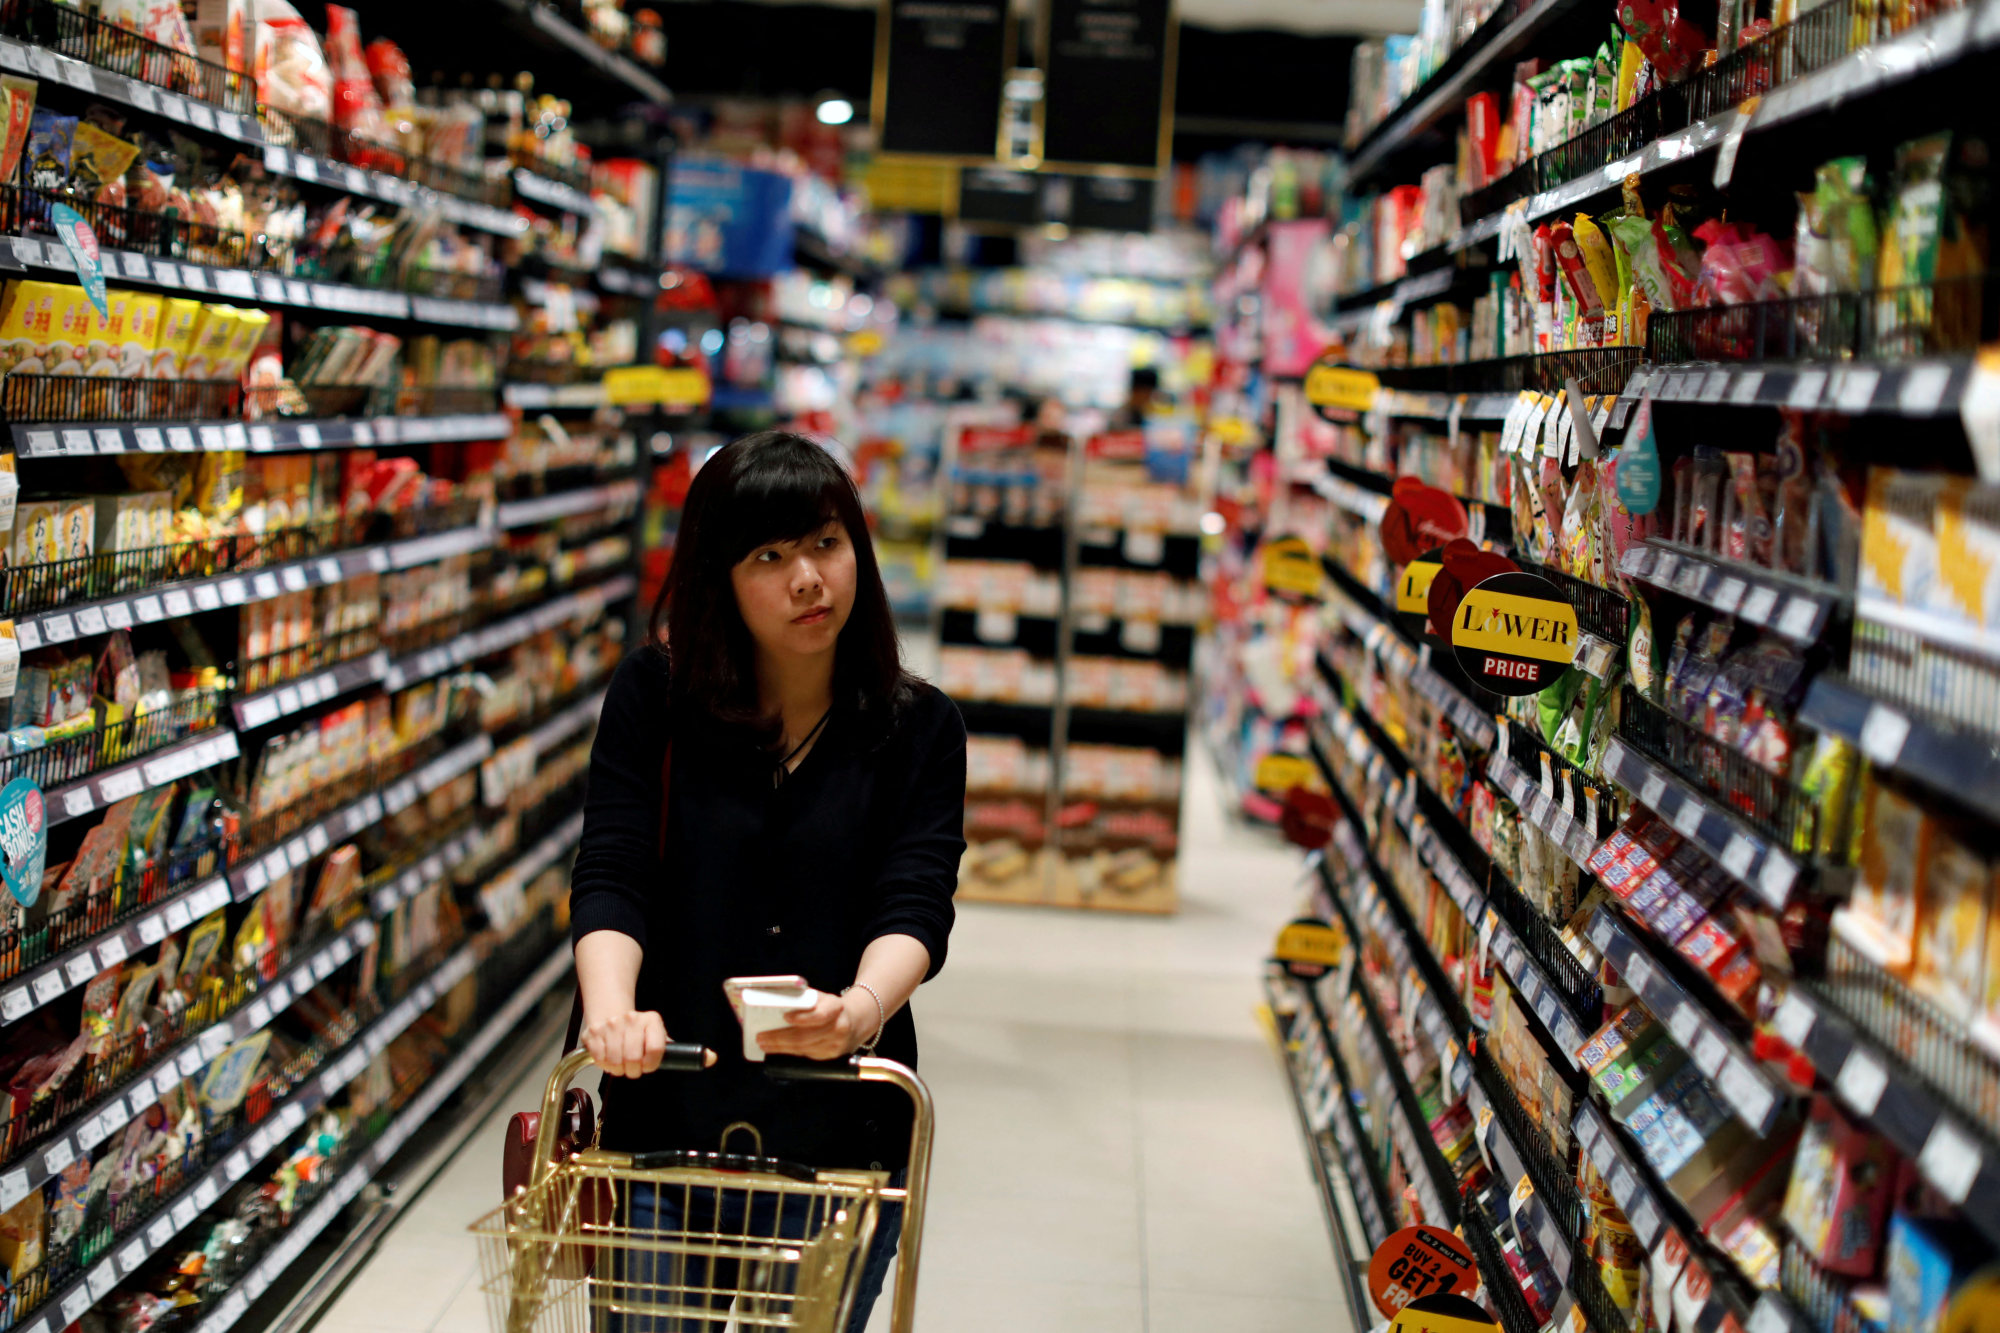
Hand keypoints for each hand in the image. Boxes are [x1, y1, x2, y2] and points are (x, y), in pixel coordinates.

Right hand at [583, 1010, 667, 1077]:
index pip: (655, 1049)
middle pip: (633, 1058)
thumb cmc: (636, 1031)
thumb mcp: (655, 1034)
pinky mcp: (594, 1032)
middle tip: (632, 1069)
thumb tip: (676, 1057)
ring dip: (618, 1069)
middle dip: (633, 1070)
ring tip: (620, 1064)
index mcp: (651, 1019)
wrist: (612, 1015)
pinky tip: (609, 1058)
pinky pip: (600, 1059)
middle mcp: (632, 1019)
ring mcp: (611, 1024)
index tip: (647, 1066)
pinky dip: (604, 1064)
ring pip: (615, 1061)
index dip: (651, 1064)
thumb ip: (664, 1046)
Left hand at [757, 990, 872, 1060]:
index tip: (785, 1016)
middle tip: (761, 1037)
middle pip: (806, 1036)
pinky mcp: (831, 1056)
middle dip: (780, 1038)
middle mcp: (839, 1027)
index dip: (802, 1017)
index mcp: (836, 1007)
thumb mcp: (822, 998)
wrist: (855, 1021)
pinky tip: (777, 1049)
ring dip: (780, 1048)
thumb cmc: (830, 1007)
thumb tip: (776, 1002)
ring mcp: (836, 1045)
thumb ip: (804, 1000)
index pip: (820, 1015)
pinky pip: (807, 1055)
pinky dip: (790, 1052)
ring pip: (804, 1048)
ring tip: (764, 1044)